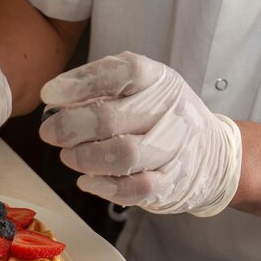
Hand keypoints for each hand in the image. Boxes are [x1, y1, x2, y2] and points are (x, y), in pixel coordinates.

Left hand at [39, 52, 241, 216]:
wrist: (211, 152)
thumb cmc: (160, 116)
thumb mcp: (140, 89)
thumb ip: (101, 89)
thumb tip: (54, 98)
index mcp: (160, 80)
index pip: (124, 72)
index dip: (82, 82)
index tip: (50, 94)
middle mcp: (170, 112)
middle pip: (112, 118)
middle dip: (70, 126)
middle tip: (50, 132)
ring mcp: (173, 149)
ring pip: (123, 155)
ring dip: (85, 158)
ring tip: (68, 155)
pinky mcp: (170, 182)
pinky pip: (136, 188)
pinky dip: (105, 187)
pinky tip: (87, 180)